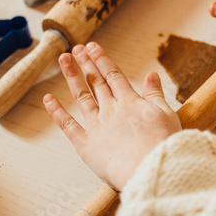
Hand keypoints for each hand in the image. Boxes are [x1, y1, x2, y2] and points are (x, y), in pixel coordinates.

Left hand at [43, 42, 181, 189]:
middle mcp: (110, 109)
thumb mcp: (166, 114)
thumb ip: (155, 94)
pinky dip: (57, 112)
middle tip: (76, 49)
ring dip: (72, 77)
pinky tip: (48, 99)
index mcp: (130, 101)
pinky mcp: (86, 145)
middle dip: (86, 63)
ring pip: (81, 96)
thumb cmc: (162, 144)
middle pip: (96, 82)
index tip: (92, 46)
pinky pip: (68, 125)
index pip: (113, 75)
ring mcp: (96, 126)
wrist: (150, 169)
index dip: (101, 59)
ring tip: (63, 60)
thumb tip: (151, 74)